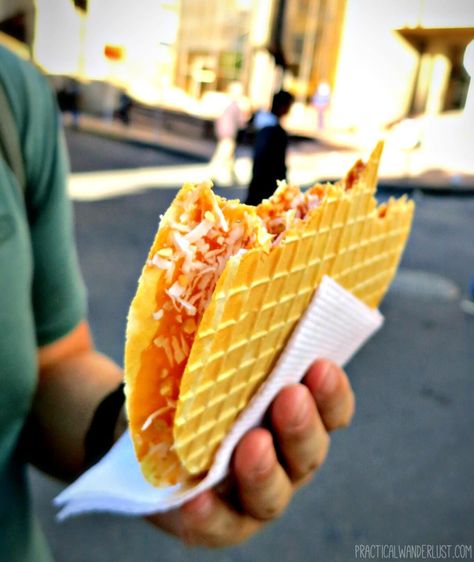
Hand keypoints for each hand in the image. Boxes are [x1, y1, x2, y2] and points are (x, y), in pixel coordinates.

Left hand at [148, 359, 354, 546]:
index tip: (321, 364)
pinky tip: (199, 496)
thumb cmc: (195, 389)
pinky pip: (216, 525)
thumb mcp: (215, 362)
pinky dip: (210, 513)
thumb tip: (239, 283)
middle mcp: (284, 460)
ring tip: (253, 444)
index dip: (332, 393)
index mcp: (294, 419)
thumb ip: (235, 341)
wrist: (147, 432)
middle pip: (308, 453)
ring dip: (265, 470)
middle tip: (290, 396)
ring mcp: (251, 497)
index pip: (330, 410)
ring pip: (272, 495)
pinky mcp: (215, 522)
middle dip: (301, 425)